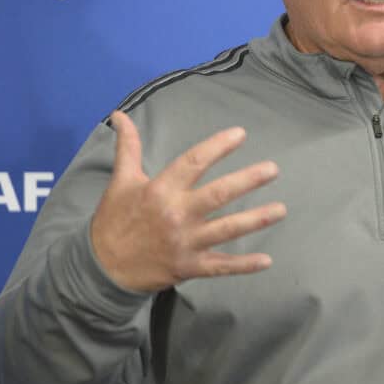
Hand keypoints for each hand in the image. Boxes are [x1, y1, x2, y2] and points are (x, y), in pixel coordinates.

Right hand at [89, 111, 286, 292]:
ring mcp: (185, 243)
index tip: (240, 134)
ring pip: (227, 229)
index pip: (194, 162)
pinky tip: (266, 261)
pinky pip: (221, 266)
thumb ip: (128, 147)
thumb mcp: (121, 181)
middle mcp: (176, 215)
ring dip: (256, 219)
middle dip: (247, 181)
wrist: (102, 268)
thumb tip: (120, 115)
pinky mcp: (189, 267)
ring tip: (281, 209)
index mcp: (160, 190)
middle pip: (218, 195)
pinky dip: (243, 265)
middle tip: (273, 169)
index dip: (217, 147)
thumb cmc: (115, 220)